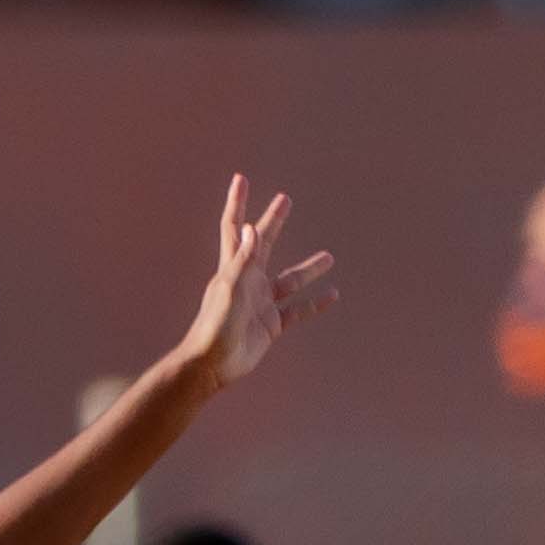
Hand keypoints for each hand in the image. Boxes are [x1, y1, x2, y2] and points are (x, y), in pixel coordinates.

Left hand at [179, 175, 338, 390]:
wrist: (212, 365)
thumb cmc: (215, 326)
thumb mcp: (230, 290)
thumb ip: (243, 260)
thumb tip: (251, 228)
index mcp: (233, 267)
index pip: (234, 227)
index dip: (237, 203)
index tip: (240, 178)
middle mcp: (248, 280)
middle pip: (264, 243)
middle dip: (274, 220)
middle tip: (286, 200)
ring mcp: (261, 302)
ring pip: (289, 280)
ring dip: (308, 268)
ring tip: (329, 256)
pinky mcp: (271, 324)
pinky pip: (298, 310)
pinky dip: (315, 304)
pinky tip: (332, 295)